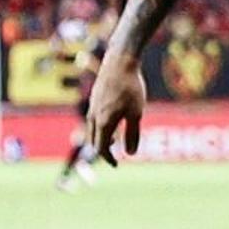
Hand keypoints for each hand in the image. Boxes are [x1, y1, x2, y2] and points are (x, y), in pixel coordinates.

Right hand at [86, 46, 145, 164]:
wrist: (119, 63)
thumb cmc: (131, 88)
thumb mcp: (136, 113)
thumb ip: (133, 134)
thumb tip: (130, 154)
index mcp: (104, 123)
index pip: (101, 148)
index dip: (108, 158)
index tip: (116, 165)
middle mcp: (93, 117)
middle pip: (93, 141)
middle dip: (102, 151)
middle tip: (113, 157)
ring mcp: (92, 107)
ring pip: (92, 130)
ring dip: (101, 139)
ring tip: (113, 141)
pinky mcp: (94, 99)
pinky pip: (93, 119)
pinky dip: (99, 128)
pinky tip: (111, 123)